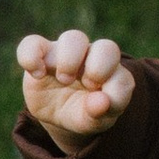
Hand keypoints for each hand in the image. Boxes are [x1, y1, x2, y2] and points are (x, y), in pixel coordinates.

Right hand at [17, 27, 135, 148]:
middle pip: (105, 46)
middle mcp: (92, 57)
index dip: (114, 80)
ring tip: (64, 80)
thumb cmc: (85, 113)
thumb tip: (101, 102)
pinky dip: (32, 56)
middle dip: (98, 68)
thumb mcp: (95, 120)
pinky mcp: (40, 57)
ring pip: (73, 38)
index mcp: (112, 71)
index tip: (102, 101)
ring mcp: (66, 54)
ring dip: (71, 60)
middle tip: (88, 86)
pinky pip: (31, 44)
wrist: (59, 115)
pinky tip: (37, 74)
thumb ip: (101, 113)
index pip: (127, 71)